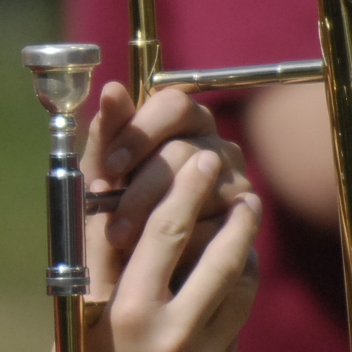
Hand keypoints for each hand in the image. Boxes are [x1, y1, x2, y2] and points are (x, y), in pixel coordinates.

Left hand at [80, 85, 249, 290]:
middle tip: (110, 222)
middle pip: (183, 152)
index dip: (139, 132)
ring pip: (199, 191)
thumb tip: (111, 90)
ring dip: (154, 218)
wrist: (144, 262)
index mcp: (185, 119)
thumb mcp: (106, 169)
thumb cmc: (120, 201)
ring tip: (122, 240)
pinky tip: (155, 255)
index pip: (173, 103)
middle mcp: (217, 145)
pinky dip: (180, 243)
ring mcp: (237, 181)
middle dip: (139, 189)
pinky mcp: (245, 219)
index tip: (110, 165)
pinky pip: (215, 227)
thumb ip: (108, 131)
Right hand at [80, 146, 261, 351]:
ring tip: (243, 218)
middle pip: (214, 251)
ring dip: (244, 246)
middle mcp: (164, 332)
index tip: (199, 157)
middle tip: (233, 179)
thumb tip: (104, 191)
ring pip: (238, 284)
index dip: (185, 187)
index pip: (162, 230)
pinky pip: (237, 322)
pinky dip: (237, 291)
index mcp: (120, 310)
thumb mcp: (72, 317)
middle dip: (228, 208)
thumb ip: (95, 259)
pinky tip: (234, 274)